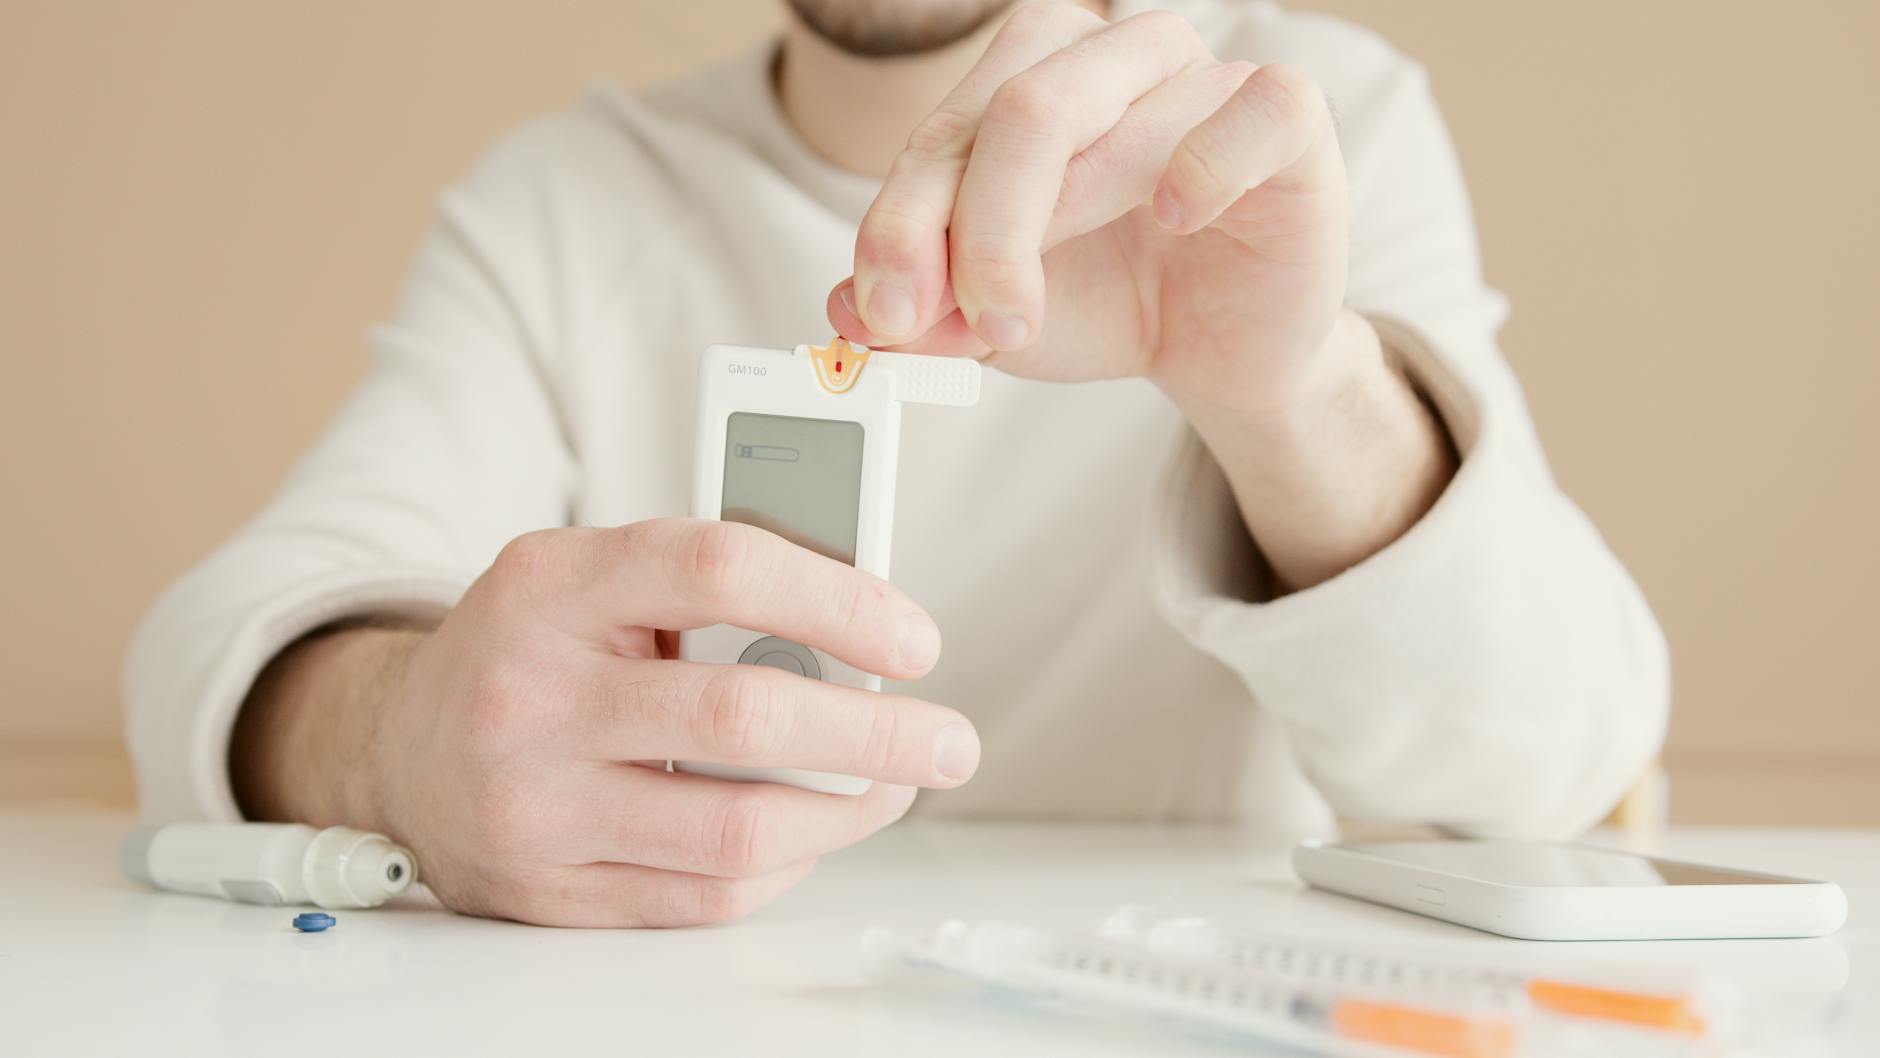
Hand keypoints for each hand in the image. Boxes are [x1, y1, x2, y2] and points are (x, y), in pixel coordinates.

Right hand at [232, 519, 978, 926]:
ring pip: (736, 830)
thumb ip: (709, 585)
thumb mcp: (593, 578)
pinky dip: (782, 867)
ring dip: (847, 813)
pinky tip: (807, 832)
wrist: (398, 748)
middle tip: (950, 741)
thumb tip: (864, 625)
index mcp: (550, 584)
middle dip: (875, 735)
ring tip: (894, 787)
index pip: (716, 568)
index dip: (837, 599)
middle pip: (741, 717)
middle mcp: (530, 694)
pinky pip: (704, 897)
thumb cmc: (533, 650)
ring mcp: (534, 803)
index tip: (914, 641)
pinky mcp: (547, 891)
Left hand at [826, 2, 1353, 416]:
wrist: (1221, 350)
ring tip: (1023, 317)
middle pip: (1019, 108)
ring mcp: (1205, 79)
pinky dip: (1205, 165)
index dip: (902, 222)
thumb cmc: (1112, 301)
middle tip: (962, 325)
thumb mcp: (996, 321)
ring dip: (1048, 221)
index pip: (949, 131)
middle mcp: (1113, 57)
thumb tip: (848, 311)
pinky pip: (1253, 108)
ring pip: (1109, 112)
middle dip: (971, 226)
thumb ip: (924, 311)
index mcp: (1031, 76)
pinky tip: (1174, 221)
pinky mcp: (1290, 122)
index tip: (881, 312)